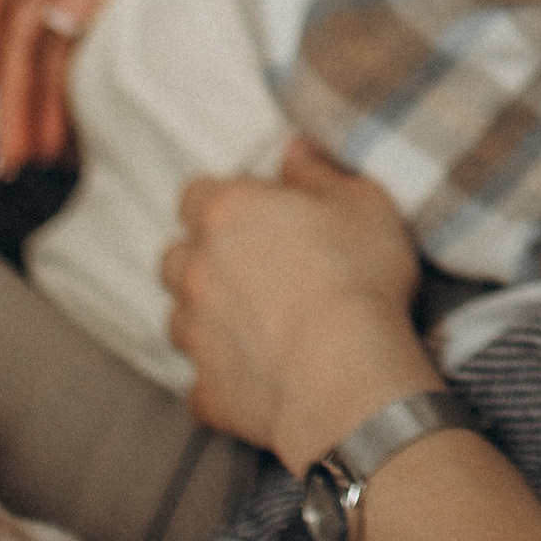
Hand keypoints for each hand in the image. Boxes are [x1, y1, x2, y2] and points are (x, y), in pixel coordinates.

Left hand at [161, 139, 431, 469]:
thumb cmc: (360, 279)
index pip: (196, 194)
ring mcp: (196, 333)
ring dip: (208, 320)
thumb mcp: (365, 204)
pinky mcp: (206, 390)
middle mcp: (197, 269)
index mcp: (229, 213)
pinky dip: (222, 381)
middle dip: (203, 262)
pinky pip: (200, 386)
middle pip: (176, 257)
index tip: (257, 217)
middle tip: (254, 272)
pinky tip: (258, 379)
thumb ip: (320, 172)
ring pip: (181, 320)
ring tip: (257, 328)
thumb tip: (293, 151)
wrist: (347, 375)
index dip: (223, 203)